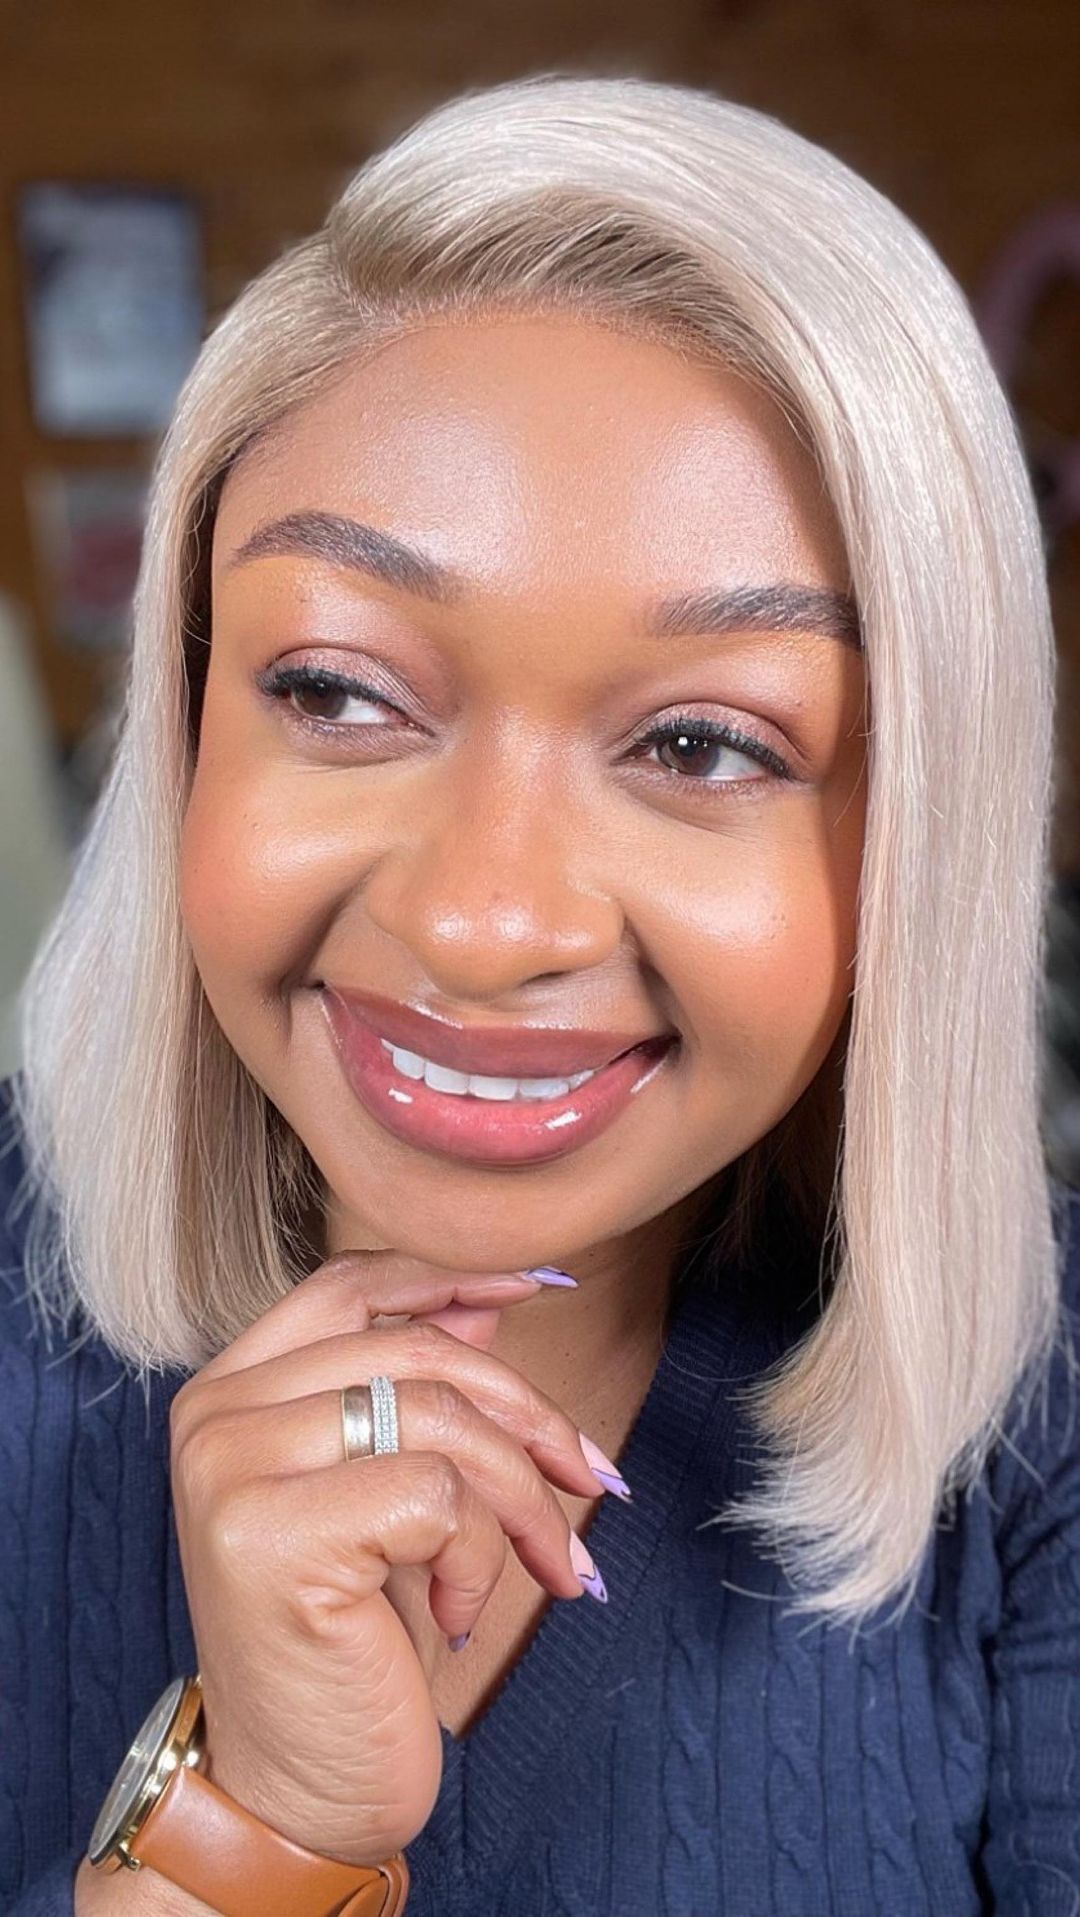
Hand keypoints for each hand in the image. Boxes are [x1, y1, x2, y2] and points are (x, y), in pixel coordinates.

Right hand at [168, 1251, 604, 1867]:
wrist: (297, 1789)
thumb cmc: (345, 1639)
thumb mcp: (383, 1493)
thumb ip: (413, 1392)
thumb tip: (486, 1301)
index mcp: (228, 1391)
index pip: (348, 1284)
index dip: (452, 1278)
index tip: (539, 1286)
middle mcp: (215, 1418)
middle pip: (414, 1352)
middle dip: (527, 1414)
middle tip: (591, 1478)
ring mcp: (233, 1472)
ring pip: (437, 1417)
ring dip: (523, 1497)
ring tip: (547, 1563)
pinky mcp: (276, 1537)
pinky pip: (437, 1495)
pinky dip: (478, 1557)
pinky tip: (454, 1614)